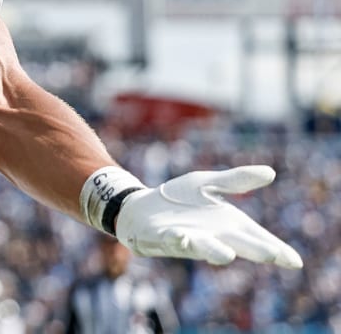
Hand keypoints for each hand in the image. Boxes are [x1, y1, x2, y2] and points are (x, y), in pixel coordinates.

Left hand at [114, 165, 301, 268]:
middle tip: (272, 256)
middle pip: (236, 244)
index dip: (275, 248)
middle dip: (252, 249)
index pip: (256, 238)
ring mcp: (188, 237)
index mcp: (227, 224)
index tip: (294, 261)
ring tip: (227, 254)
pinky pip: (171, 239)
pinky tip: (181, 236)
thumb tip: (271, 172)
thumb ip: (235, 180)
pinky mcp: (163, 236)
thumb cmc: (178, 200)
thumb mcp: (207, 184)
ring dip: (214, 250)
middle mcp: (212, 235)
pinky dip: (177, 239)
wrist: (139, 207)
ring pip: (203, 247)